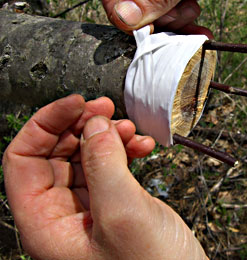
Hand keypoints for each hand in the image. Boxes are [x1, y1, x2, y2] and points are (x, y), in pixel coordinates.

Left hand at [3, 95, 206, 259]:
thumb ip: (103, 164)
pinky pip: (110, 165)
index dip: (45, 125)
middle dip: (81, 126)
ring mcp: (91, 208)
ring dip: (106, 135)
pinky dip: (124, 149)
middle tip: (105, 109)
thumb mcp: (122, 213)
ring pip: (86, 156)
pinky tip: (141, 145)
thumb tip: (94, 124)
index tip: (74, 103)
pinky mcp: (115, 203)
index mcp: (47, 225)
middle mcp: (63, 216)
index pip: (23, 160)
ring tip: (128, 129)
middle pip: (55, 153)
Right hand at [100, 0, 246, 34]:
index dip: (126, 13)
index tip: (149, 30)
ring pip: (156, 10)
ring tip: (195, 12)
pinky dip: (186, 21)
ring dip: (175, 22)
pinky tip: (200, 24)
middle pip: (134, 2)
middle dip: (158, 18)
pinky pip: (174, 10)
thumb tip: (124, 17)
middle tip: (183, 15)